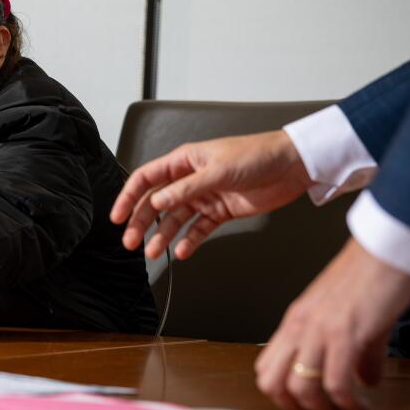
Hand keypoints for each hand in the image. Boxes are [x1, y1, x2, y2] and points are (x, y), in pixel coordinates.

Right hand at [110, 130, 314, 258]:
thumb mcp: (217, 171)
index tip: (117, 217)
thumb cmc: (256, 156)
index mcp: (184, 161)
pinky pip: (199, 228)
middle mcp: (190, 178)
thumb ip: (186, 189)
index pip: (146, 178)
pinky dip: (189, 241)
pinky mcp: (220, 211)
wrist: (291, 166)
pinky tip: (182, 252)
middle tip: (130, 242)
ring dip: (162, 236)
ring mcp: (205, 196)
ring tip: (153, 253)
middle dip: (141, 222)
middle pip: (157, 202)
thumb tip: (159, 201)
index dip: (129, 197)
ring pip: (175, 219)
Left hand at [254, 238, 409, 409]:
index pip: (267, 365)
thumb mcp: (353, 317)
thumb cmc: (368, 275)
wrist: (384, 251)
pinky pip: (334, 381)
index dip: (281, 392)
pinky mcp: (343, 334)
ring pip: (298, 385)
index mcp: (296, 320)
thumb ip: (358, 352)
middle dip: (292, 406)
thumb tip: (365, 380)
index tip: (304, 404)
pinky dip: (346, 401)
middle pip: (271, 381)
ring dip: (319, 408)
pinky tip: (361, 403)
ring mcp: (318, 330)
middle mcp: (299, 326)